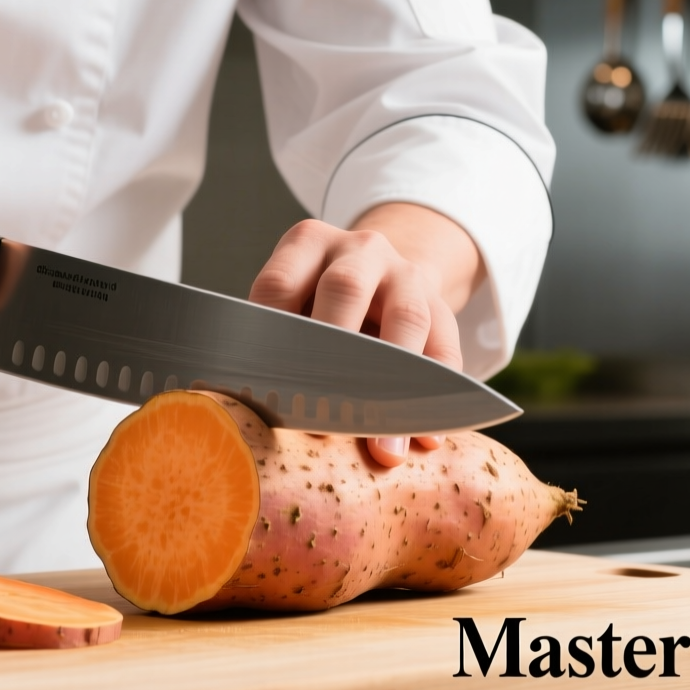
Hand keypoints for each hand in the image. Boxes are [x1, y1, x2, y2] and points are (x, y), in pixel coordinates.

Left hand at [249, 204, 484, 466]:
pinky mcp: (441, 306)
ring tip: (383, 446)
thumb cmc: (319, 301)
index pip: (280, 285)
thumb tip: (243, 406)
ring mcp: (406, 274)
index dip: (271, 338)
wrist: (384, 273)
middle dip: (333, 353)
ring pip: (407, 318)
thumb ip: (273, 343)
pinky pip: (446, 350)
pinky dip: (437, 397)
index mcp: (307, 244)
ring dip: (393, 386)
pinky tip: (426, 438)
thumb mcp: (292, 300)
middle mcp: (359, 250)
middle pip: (345, 290)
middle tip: (322, 415)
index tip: (265, 392)